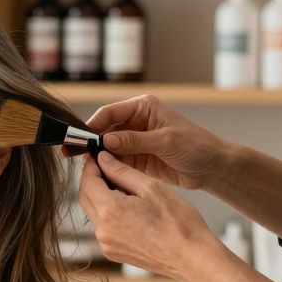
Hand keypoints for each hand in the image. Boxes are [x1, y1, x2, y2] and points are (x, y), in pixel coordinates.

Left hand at [76, 151, 218, 281]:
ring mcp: (106, 244)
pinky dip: (108, 213)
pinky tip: (127, 207)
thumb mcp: (152, 187)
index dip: (90, 167)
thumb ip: (122, 171)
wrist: (192, 258)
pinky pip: (103, 227)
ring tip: (122, 187)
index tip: (98, 157)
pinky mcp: (113, 252)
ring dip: (100, 197)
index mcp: (109, 211)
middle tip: (108, 167)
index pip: (87, 182)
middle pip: (85, 198)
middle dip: (92, 180)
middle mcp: (102, 230)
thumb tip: (103, 159)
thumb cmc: (179, 222)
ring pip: (93, 212)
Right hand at [86, 95, 227, 190]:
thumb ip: (135, 140)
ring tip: (80, 165)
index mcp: (143, 108)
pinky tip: (95, 173)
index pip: (110, 113)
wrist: (212, 167)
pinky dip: (105, 167)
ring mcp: (133, 141)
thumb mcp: (166, 141)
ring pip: (106, 147)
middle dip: (88, 141)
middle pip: (103, 130)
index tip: (79, 137)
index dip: (93, 124)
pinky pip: (114, 161)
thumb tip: (106, 140)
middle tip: (69, 152)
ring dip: (94, 156)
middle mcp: (135, 122)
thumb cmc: (197, 146)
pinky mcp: (135, 158)